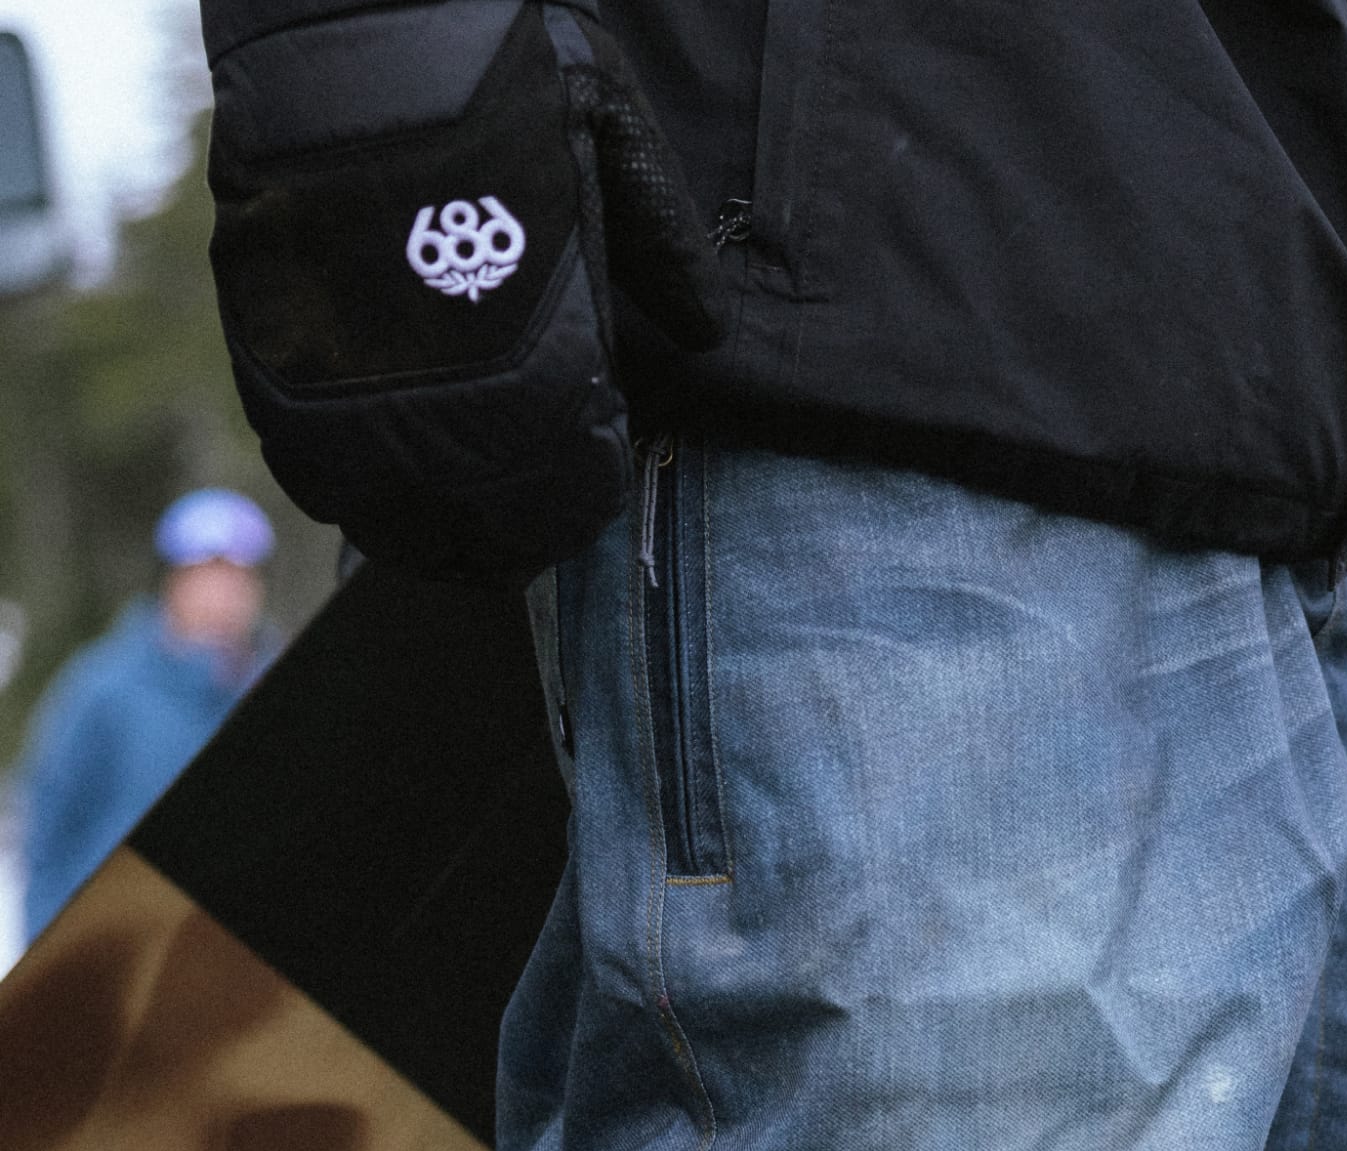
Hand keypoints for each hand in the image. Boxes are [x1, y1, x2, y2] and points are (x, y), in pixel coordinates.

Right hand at [203, 0, 726, 577]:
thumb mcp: (613, 139)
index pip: (579, 493)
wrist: (354, 24)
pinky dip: (345, 492)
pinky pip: (313, 474)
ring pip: (396, 523)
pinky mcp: (278, 371)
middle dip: (513, 541)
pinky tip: (370, 487)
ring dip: (426, 538)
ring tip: (446, 535)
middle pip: (491, 529)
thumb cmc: (497, 71)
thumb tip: (707, 335)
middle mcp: (456, 407)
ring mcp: (360, 399)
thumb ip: (663, 248)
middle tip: (518, 543)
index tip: (585, 495)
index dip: (585, 506)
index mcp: (550, 367)